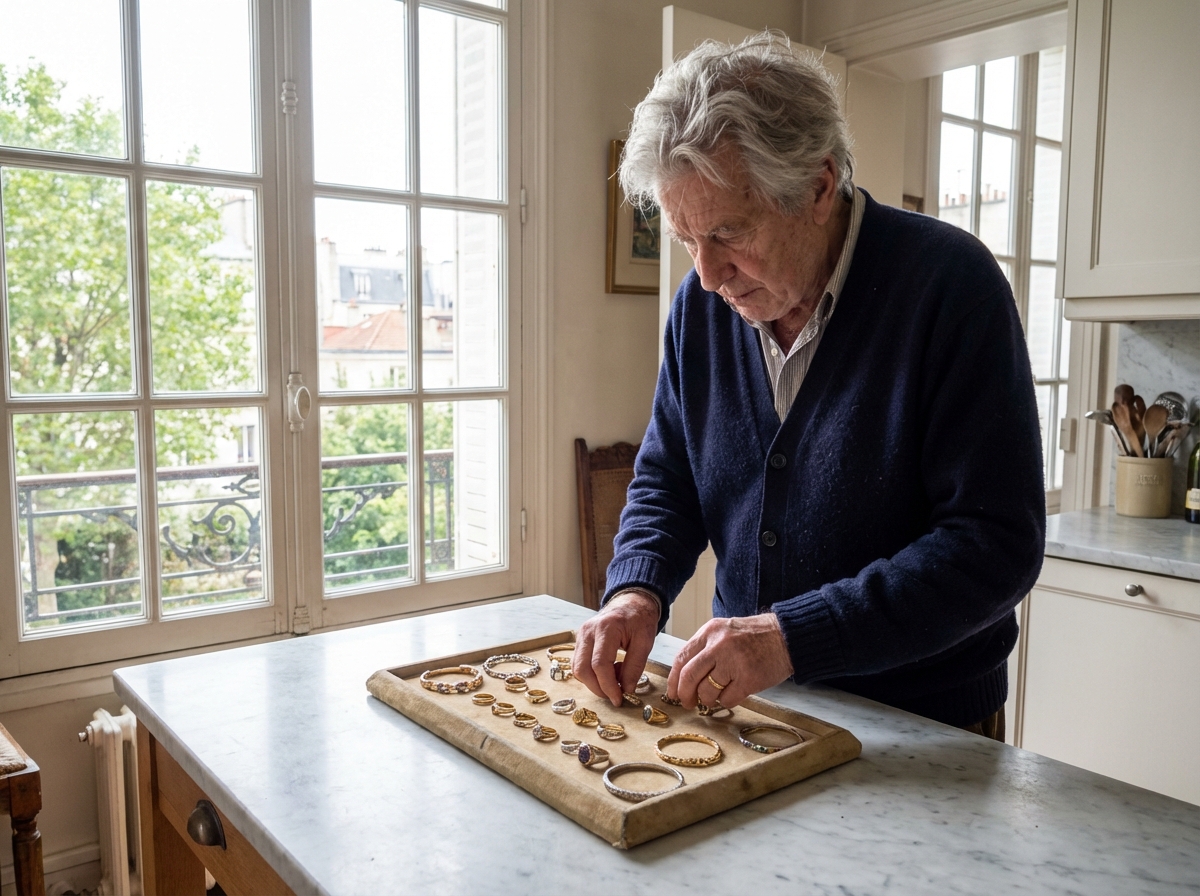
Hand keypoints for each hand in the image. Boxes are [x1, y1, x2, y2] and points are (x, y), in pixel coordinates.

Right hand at [573, 590, 659, 706]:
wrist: (630, 604)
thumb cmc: (639, 620)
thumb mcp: (645, 642)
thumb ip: (635, 666)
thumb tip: (626, 690)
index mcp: (606, 628)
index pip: (599, 664)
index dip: (608, 686)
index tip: (619, 699)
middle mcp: (588, 631)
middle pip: (582, 669)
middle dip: (598, 688)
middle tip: (615, 696)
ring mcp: (581, 635)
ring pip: (577, 668)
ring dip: (594, 682)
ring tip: (615, 679)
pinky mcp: (580, 640)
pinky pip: (579, 663)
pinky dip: (591, 674)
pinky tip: (608, 671)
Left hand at [667, 613, 793, 708]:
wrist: (786, 637)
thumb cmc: (754, 637)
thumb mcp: (724, 632)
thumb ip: (705, 649)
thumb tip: (684, 678)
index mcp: (710, 632)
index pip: (681, 658)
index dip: (674, 680)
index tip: (673, 692)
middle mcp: (719, 645)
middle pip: (689, 677)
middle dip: (685, 695)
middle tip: (688, 703)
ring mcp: (734, 662)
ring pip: (707, 691)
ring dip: (707, 700)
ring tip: (714, 698)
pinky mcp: (749, 679)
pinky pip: (727, 700)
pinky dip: (726, 701)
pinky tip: (733, 694)